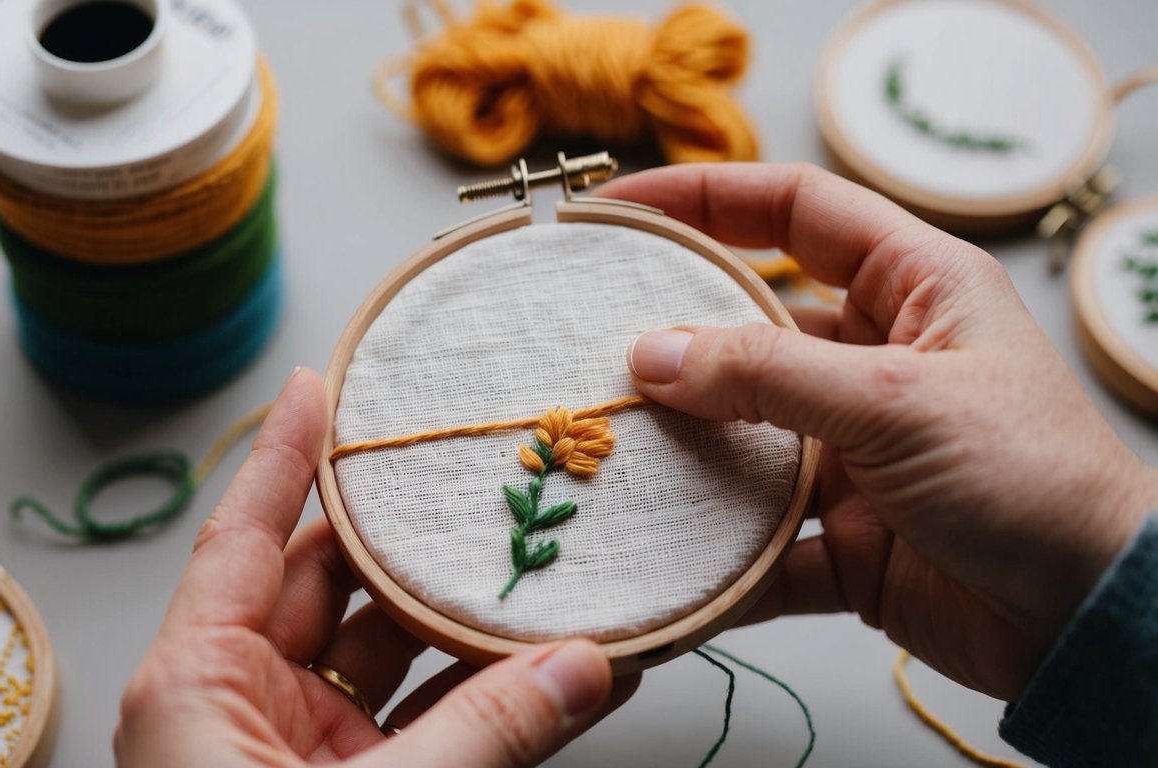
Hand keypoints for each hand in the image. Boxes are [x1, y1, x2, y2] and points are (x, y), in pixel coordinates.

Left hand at [114, 368, 637, 767]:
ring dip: (460, 616)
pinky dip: (482, 695)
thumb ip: (483, 738)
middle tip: (470, 467)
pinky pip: (425, 722)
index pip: (247, 537)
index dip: (288, 454)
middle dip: (404, 530)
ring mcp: (300, 754)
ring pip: (387, 654)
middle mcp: (241, 706)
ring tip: (533, 557)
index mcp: (196, 686)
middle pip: (329, 582)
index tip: (326, 382)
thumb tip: (585, 664)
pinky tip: (550, 663)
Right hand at [603, 163, 1157, 700]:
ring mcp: (855, 450)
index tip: (619, 211)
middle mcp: (877, 361)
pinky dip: (715, 556)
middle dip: (672, 338)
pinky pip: (758, 536)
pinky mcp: (843, 533)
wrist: (1088, 619)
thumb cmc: (1032, 479)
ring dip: (684, 453)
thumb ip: (767, 376)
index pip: (794, 210)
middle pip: (750, 329)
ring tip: (606, 450)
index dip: (704, 198)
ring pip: (743, 437)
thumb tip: (652, 355)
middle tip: (583, 343)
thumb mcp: (897, 401)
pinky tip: (660, 561)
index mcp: (914, 289)